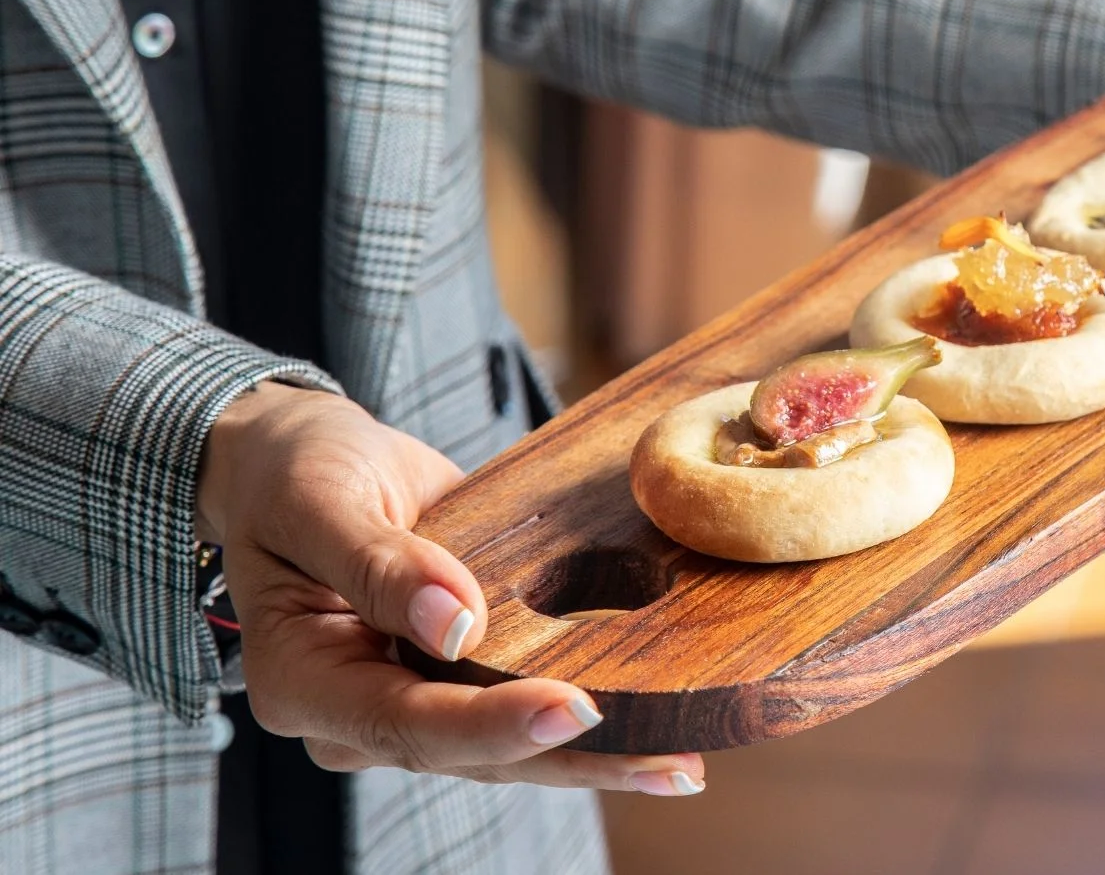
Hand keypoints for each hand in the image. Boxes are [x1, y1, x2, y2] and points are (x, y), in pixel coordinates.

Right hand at [197, 382, 704, 794]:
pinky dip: (589, 723)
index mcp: (304, 682)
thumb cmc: (296, 475)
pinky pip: (521, 712)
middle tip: (670, 762)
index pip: (407, 720)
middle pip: (473, 756)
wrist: (299, 466)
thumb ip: (378, 562)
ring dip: (598, 757)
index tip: (576, 708)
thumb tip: (452, 623)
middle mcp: (358, 718)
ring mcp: (411, 705)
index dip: (494, 723)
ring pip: (510, 751)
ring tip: (683, 762)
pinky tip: (661, 726)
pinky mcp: (455, 683)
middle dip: (575, 761)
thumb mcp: (318, 498)